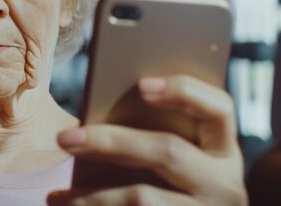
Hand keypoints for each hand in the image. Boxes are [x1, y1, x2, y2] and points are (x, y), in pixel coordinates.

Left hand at [48, 75, 246, 204]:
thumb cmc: (176, 195)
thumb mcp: (184, 168)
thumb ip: (157, 141)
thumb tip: (95, 121)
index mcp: (225, 153)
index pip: (219, 109)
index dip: (185, 92)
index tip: (141, 85)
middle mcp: (226, 185)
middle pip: (168, 152)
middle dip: (110, 143)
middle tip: (64, 139)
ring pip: (143, 199)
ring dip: (92, 197)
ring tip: (55, 196)